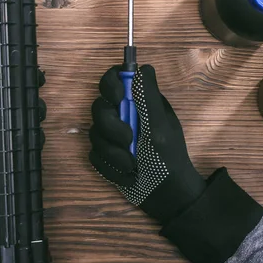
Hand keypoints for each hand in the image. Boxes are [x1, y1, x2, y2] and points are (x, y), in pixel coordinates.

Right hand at [89, 65, 206, 222]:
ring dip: (113, 152)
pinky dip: (109, 166)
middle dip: (111, 127)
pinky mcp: (105, 156)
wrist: (166, 195)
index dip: (110, 84)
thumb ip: (149, 97)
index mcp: (139, 102)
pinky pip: (93, 155)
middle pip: (99, 107)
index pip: (115, 79)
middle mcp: (123, 115)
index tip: (118, 98)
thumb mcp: (161, 127)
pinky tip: (126, 174)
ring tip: (132, 164)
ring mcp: (112, 136)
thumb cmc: (169, 158)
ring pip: (94, 133)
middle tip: (128, 140)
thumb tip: (142, 68)